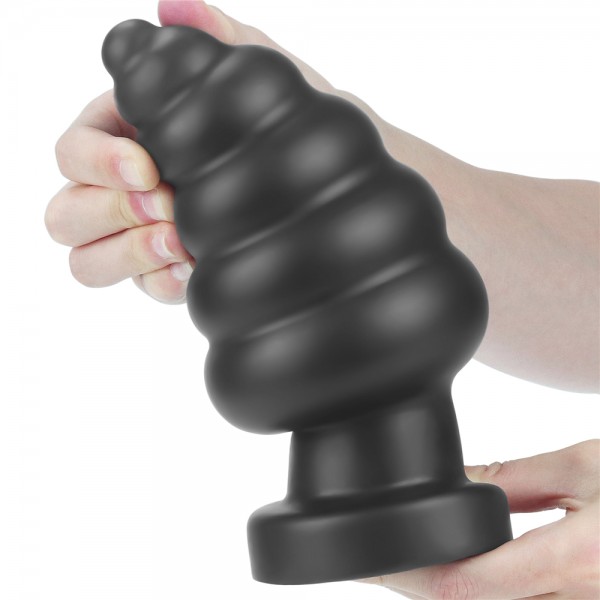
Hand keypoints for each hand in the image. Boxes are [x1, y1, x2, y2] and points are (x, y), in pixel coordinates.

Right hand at [44, 0, 384, 303]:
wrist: (331, 191)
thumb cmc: (291, 130)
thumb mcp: (263, 80)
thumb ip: (217, 42)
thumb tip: (172, 7)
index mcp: (130, 136)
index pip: (72, 152)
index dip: (96, 162)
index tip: (148, 166)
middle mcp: (128, 190)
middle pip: (65, 213)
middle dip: (107, 211)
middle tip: (165, 205)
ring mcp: (146, 237)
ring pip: (87, 261)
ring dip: (127, 253)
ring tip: (181, 241)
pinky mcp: (171, 275)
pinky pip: (144, 289)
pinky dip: (163, 281)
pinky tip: (198, 265)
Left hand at [357, 440, 599, 598]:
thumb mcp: (585, 467)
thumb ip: (514, 477)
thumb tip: (459, 480)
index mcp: (578, 563)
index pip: (469, 586)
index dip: (412, 577)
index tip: (375, 560)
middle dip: (421, 591)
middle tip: (380, 564)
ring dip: (449, 594)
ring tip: (410, 568)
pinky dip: (483, 597)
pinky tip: (466, 576)